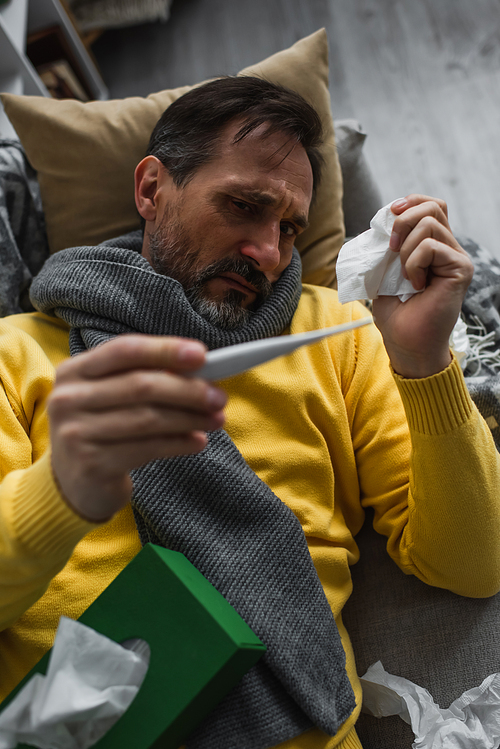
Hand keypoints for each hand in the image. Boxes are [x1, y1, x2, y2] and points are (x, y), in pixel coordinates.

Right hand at [48, 335, 226, 521]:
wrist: (73, 483)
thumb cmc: (104, 428)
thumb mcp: (112, 397)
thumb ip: (146, 377)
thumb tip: (202, 370)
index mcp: (74, 371)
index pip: (125, 350)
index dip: (165, 350)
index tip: (202, 355)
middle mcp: (68, 398)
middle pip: (140, 386)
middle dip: (187, 390)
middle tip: (220, 397)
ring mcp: (76, 433)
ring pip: (148, 419)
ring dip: (189, 418)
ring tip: (216, 420)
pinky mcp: (91, 465)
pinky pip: (147, 449)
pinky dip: (179, 444)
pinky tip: (198, 442)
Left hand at [372, 195, 473, 377]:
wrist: (407, 345)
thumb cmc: (397, 315)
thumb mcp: (384, 273)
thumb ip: (388, 247)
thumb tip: (382, 223)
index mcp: (433, 246)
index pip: (430, 206)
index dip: (409, 202)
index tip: (389, 213)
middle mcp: (449, 249)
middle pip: (433, 206)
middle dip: (402, 221)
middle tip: (391, 249)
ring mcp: (457, 258)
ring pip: (429, 223)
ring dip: (406, 249)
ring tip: (405, 276)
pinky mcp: (461, 269)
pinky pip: (430, 246)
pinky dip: (413, 264)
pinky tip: (417, 285)